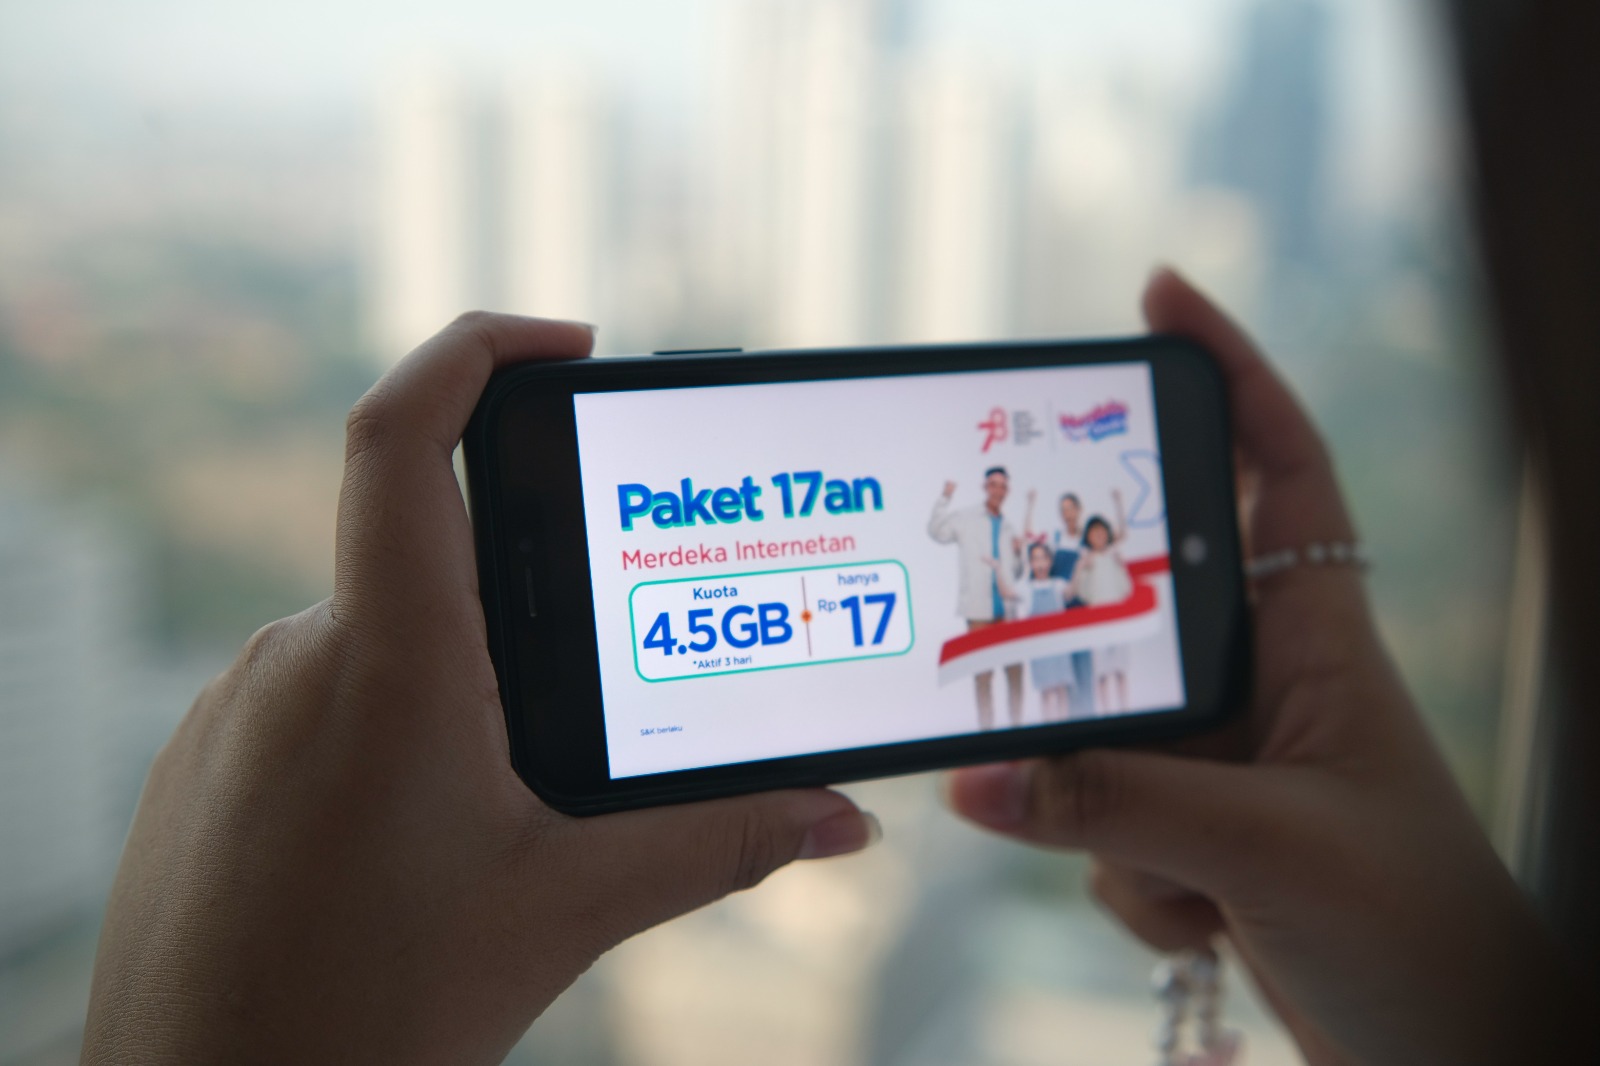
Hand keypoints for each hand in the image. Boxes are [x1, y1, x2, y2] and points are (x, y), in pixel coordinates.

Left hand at [81, 313, 877, 1065]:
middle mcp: (297, 654)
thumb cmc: (366, 1014)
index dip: (480, 346)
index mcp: (391, 657)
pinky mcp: (209, 760)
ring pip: (378, 633)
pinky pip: (318, 694)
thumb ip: (715, 844)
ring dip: (457, 677)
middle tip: (598, 669)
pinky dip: (388, 724)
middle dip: (522, 590)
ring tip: (506, 795)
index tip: (567, 341)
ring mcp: (236, 706)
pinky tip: (423, 831)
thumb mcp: (566, 909)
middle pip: (425, 547)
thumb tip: (841, 818)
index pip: (404, 431)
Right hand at [944, 269, 1583, 1063]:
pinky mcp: (1192, 831)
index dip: (1231, 370)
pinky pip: (1103, 822)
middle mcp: (1267, 683)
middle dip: (1088, 642)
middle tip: (1029, 641)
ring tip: (1198, 882)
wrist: (1446, 1054)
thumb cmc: (1418, 930)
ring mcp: (1224, 759)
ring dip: (1115, 818)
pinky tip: (1205, 923)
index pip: (1284, 465)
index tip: (1161, 295)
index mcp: (1322, 638)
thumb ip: (1115, 806)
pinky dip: (1130, 880)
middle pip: (1142, 603)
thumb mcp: (1266, 849)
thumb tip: (976, 781)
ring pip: (1102, 735)